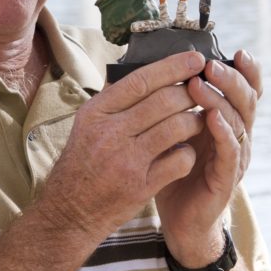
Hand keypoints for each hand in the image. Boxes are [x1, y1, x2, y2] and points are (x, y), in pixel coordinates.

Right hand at [38, 51, 206, 245]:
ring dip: (195, 122)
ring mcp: (127, 161)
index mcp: (96, 113)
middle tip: (201, 92)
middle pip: (165, 101)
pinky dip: (188, 153)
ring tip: (197, 121)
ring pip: (178, 127)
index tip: (195, 59)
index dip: (173, 67)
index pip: (141, 80)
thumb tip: (146, 72)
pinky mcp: (141, 186)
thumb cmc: (82, 164)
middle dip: (191, 93)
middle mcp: (110, 133)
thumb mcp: (86, 126)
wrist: (69, 211)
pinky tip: (185, 152)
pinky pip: (180, 160)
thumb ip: (114, 101)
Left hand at [156, 50, 260, 264]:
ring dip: (220, 101)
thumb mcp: (173, 133)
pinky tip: (212, 119)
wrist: (179, 219)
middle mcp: (237, 136)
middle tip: (211, 64)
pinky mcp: (227, 178)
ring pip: (239, 122)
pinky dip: (223, 133)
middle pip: (246, 101)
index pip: (244, 91)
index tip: (238, 50)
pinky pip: (230, 152)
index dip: (246, 72)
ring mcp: (235, 157)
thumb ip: (173, 106)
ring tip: (202, 85)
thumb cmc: (173, 172)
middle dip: (231, 80)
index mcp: (226, 122)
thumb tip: (154, 71)